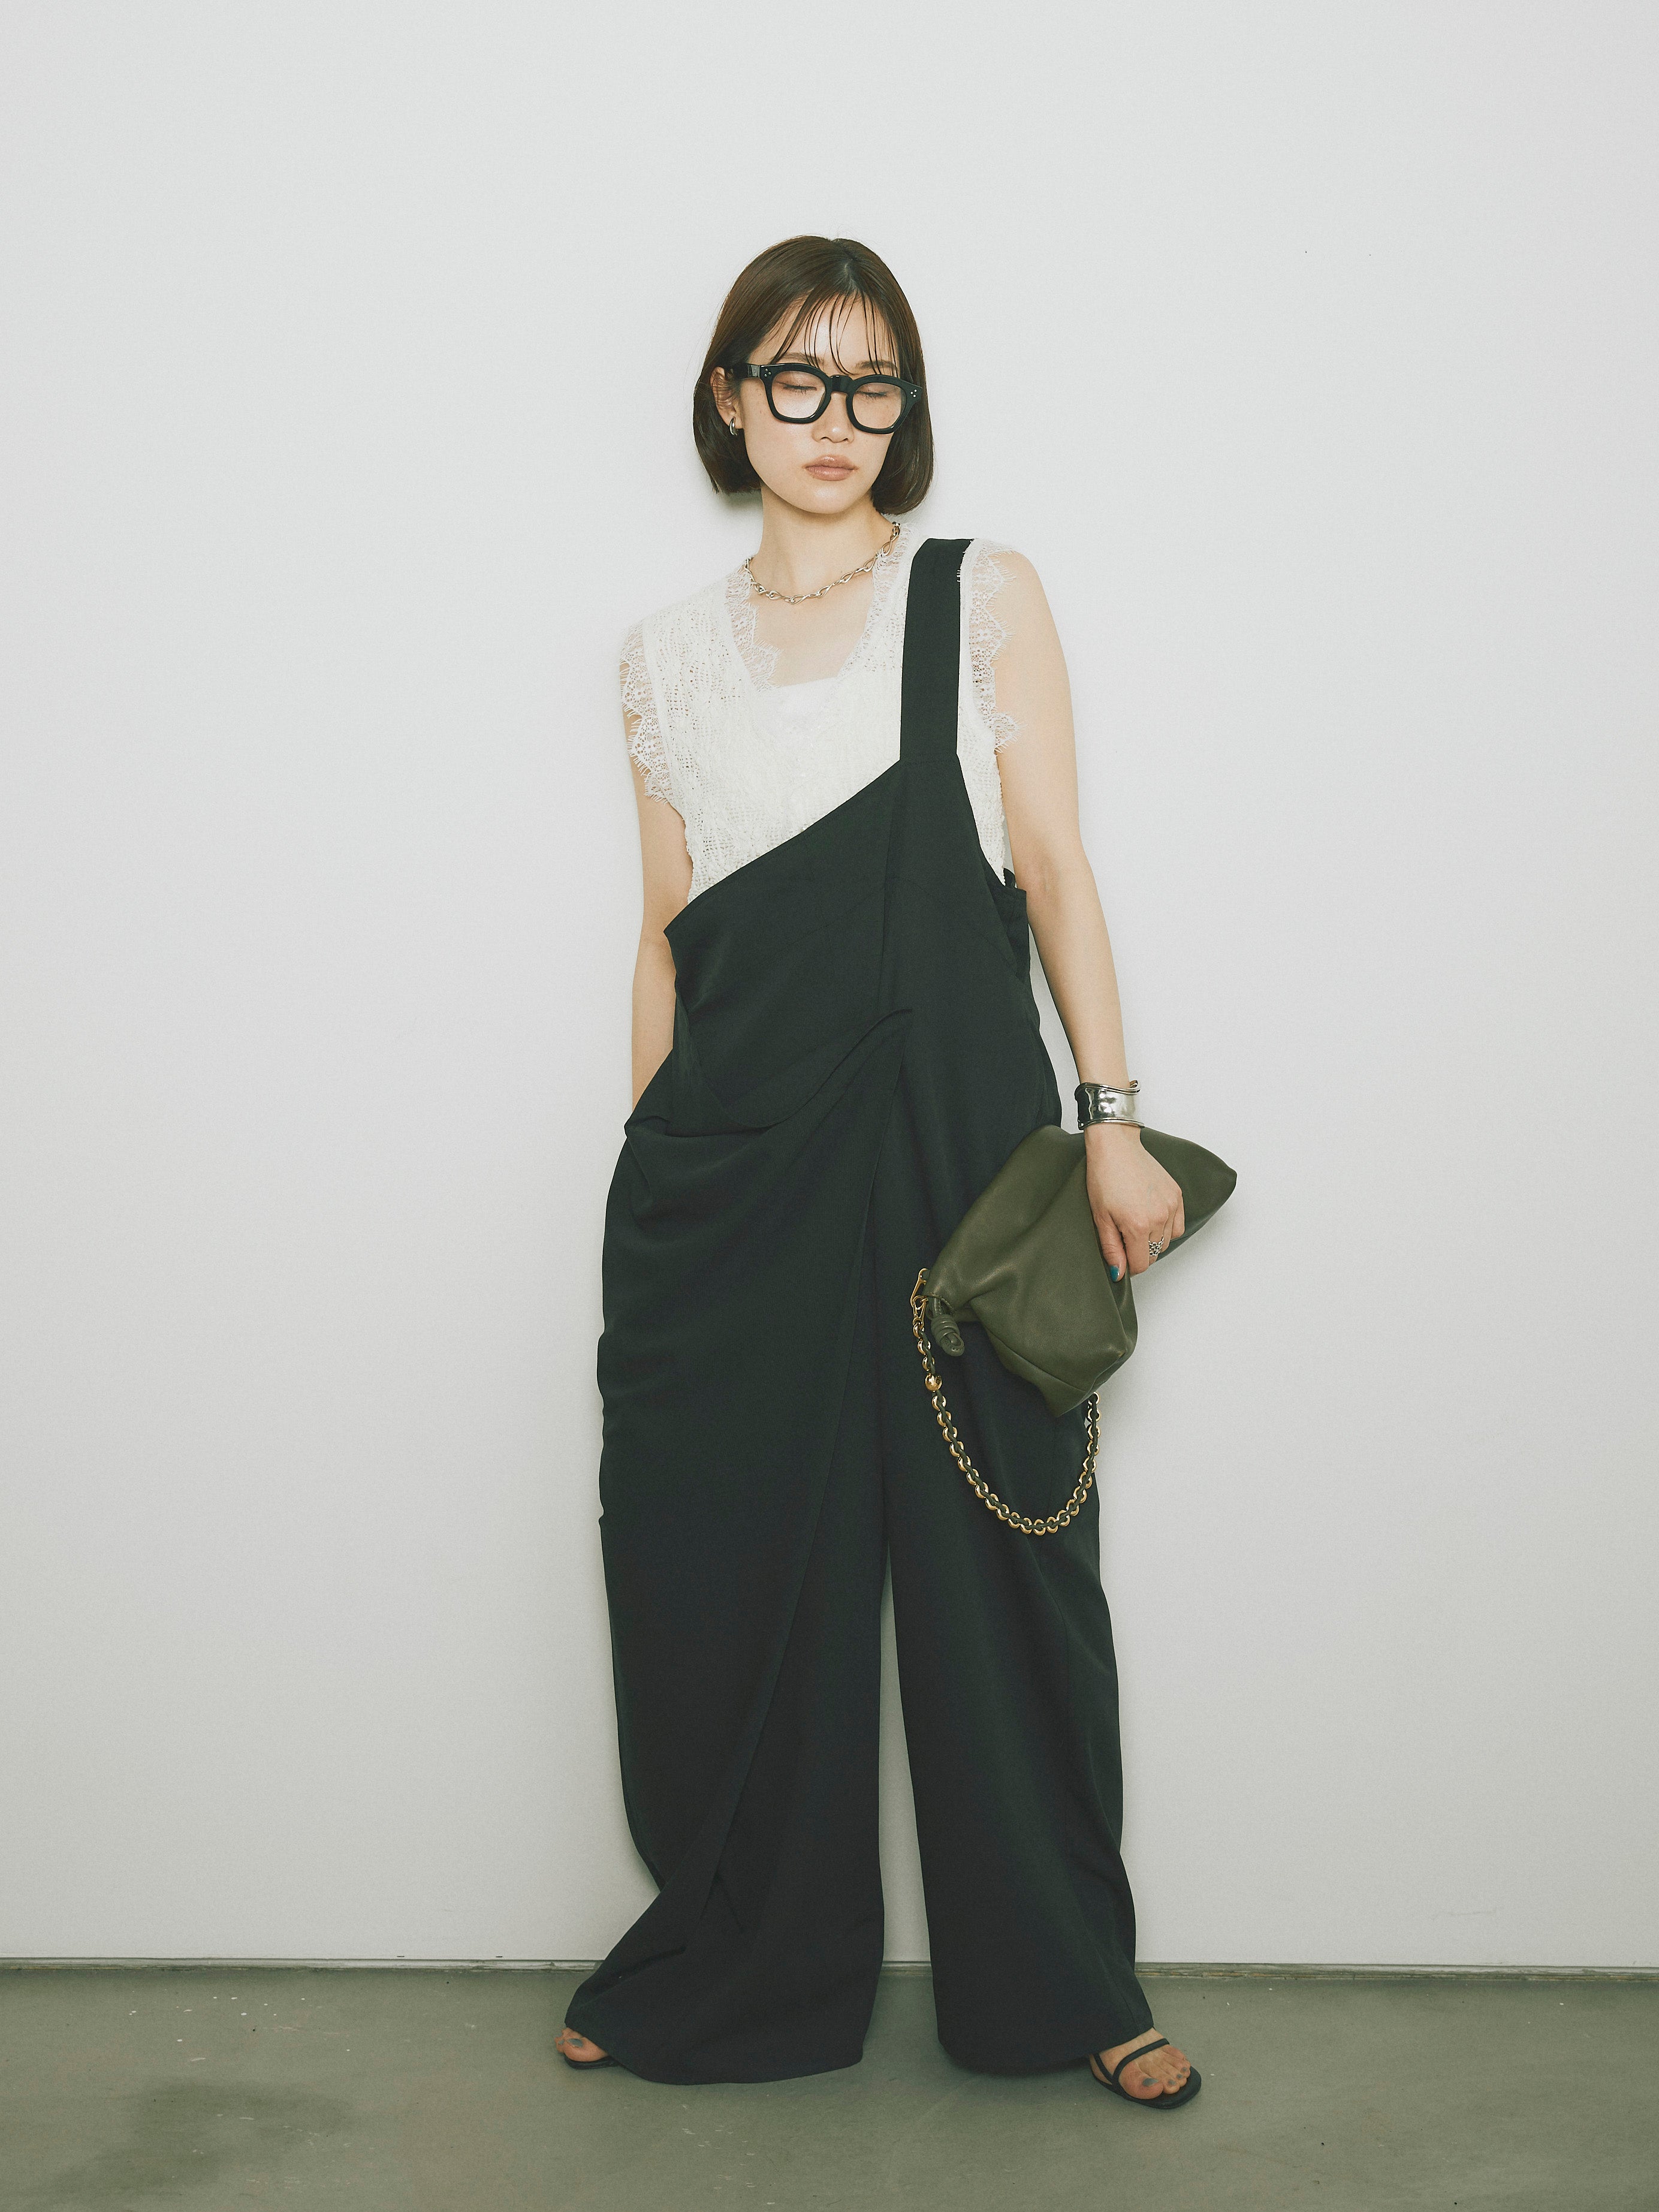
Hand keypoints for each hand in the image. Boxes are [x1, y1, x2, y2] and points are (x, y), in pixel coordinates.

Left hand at [1084, 1124, 1184, 1280]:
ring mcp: (1171, 1206)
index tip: (1120, 1257)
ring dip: (1152, 1241)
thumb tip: (1119, 1273)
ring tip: (1136, 1224)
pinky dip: (1167, 1228)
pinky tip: (1152, 1218)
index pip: (1141, 1264)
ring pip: (1167, 1242)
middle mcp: (1159, 1217)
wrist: (1116, 1147)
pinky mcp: (1177, 1196)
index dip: (1128, 1266)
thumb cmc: (1104, 1177)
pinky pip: (1178, 1226)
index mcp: (1138, 1225)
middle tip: (1123, 1236)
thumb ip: (1111, 1248)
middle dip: (1138, 1252)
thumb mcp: (1100, 1217)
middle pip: (1154, 1255)